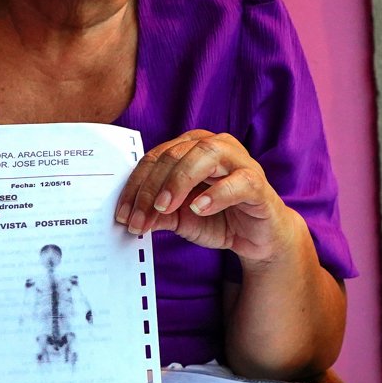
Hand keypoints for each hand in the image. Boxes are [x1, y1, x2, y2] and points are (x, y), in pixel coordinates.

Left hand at [115, 130, 304, 267]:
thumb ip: (158, 214)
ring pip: (205, 155)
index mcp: (191, 148)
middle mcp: (214, 145)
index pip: (155, 158)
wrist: (258, 237)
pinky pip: (237, 181)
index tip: (123, 214)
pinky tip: (200, 209)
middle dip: (151, 188)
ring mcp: (238, 160)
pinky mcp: (257, 182)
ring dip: (179, 181)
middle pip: (174, 155)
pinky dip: (216, 194)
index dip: (136, 186)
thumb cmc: (219, 218)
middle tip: (139, 218)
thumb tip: (132, 218)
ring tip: (164, 207)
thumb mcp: (180, 218)